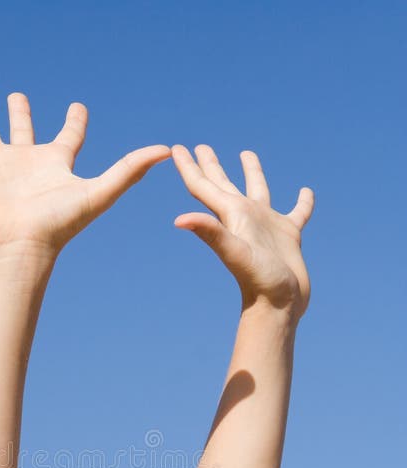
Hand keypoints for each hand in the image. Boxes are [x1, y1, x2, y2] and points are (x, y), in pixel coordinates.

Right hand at [0, 85, 170, 256]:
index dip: (74, 121)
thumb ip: (130, 171)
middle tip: (17, 97)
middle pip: (23, 130)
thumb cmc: (59, 225)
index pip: (68, 137)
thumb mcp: (99, 193)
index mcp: (55, 164)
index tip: (78, 107)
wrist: (19, 247)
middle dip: (20, 113)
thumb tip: (167, 151)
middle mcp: (25, 161)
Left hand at [171, 145, 314, 320]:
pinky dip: (303, 202)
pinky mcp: (290, 236)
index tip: (176, 148)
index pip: (203, 186)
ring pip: (259, 190)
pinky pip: (298, 212)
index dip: (189, 166)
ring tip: (245, 153)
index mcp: (230, 216)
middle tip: (202, 146)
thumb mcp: (234, 252)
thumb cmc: (257, 280)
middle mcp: (246, 217)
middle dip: (211, 164)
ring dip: (252, 172)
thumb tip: (179, 219)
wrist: (280, 306)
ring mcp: (267, 226)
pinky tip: (305, 192)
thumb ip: (210, 233)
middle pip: (224, 183)